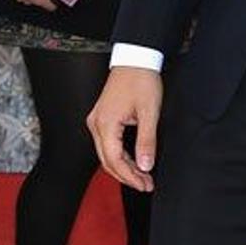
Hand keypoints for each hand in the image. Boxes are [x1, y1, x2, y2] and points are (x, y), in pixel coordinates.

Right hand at [87, 67, 163, 193]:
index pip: (114, 160)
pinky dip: (120, 156)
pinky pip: (107, 144)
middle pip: (107, 160)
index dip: (130, 176)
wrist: (135, 59)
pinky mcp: (102, 118)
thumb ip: (146, 141)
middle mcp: (96, 124)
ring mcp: (97, 121)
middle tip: (146, 184)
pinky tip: (134, 162)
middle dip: (126, 176)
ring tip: (142, 176)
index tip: (145, 184)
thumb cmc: (141, 80)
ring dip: (123, 167)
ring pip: (106, 154)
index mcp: (106, 124)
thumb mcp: (149, 113)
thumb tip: (145, 166)